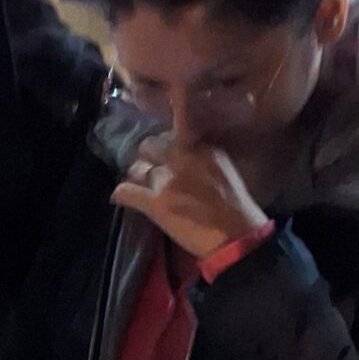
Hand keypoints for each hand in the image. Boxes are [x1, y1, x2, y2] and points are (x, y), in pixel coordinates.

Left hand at [111, 137, 269, 261]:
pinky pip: (124, 191)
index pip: (177, 124)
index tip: (163, 142)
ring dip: (137, 177)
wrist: (236, 235)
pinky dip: (121, 195)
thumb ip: (202, 156)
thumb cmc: (235, 206)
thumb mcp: (224, 168)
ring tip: (141, 186)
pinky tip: (123, 198)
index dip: (165, 136)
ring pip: (136, 169)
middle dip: (148, 158)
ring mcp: (166, 180)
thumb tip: (185, 152)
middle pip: (150, 146)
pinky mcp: (155, 203)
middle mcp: (182, 157)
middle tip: (151, 169)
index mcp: (202, 147)